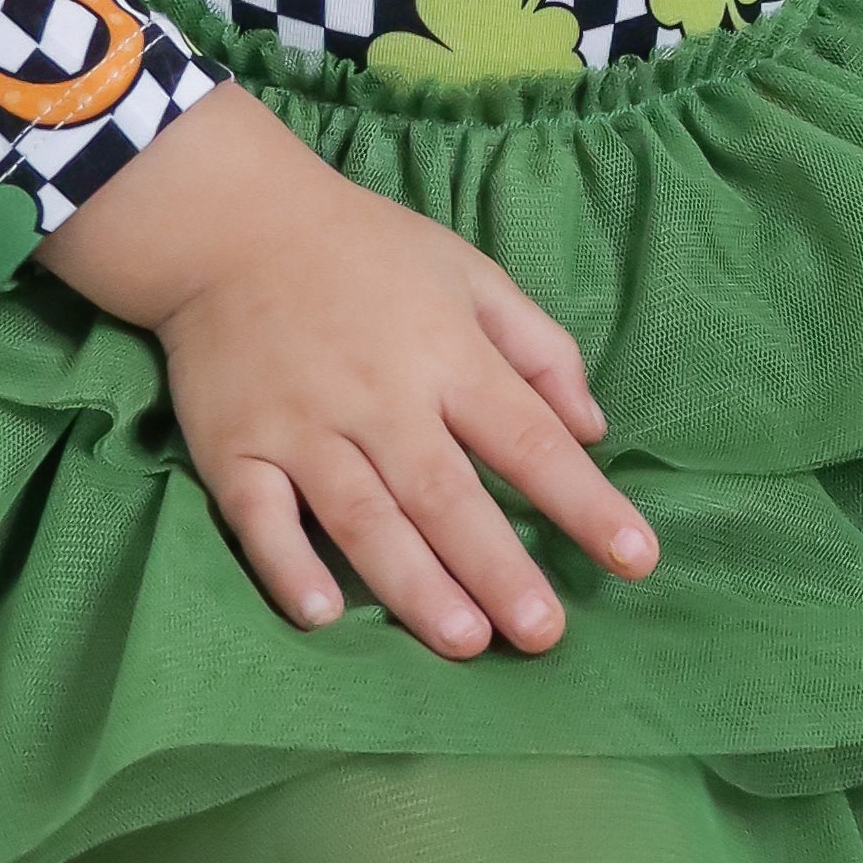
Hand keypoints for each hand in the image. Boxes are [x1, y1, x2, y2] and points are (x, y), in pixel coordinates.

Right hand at [49, 80, 657, 657]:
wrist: (225, 221)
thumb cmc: (362, 251)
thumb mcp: (467, 273)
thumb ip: (537, 348)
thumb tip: (593, 430)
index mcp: (446, 353)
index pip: (528, 439)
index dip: (584, 501)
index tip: (636, 555)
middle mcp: (380, 397)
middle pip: (447, 494)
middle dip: (500, 566)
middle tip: (544, 634)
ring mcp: (303, 426)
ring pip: (363, 516)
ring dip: (413, 582)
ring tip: (464, 640)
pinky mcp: (235, 446)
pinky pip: (260, 516)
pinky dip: (287, 565)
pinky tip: (322, 615)